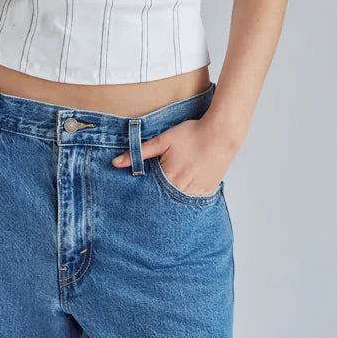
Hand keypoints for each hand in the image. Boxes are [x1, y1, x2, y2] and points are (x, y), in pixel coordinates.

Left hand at [111, 116, 237, 194]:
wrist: (221, 134)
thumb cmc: (191, 134)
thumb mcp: (162, 141)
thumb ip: (139, 152)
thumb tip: (115, 163)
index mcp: (169, 179)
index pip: (149, 194)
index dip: (142, 194)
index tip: (136, 196)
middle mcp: (182, 191)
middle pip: (163, 201)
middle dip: (156, 199)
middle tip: (151, 199)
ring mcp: (197, 193)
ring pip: (178, 203)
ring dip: (171, 200)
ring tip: (168, 194)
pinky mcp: (208, 192)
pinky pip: (193, 202)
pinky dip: (186, 198)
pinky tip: (183, 191)